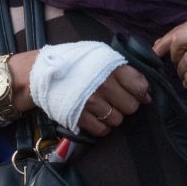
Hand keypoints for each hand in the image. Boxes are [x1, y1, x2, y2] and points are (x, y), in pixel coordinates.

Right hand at [8, 51, 149, 137]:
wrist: (39, 72)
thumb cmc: (73, 63)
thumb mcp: (99, 55)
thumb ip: (123, 70)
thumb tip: (146, 93)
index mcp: (110, 66)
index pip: (140, 85)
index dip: (140, 91)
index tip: (134, 92)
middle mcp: (103, 84)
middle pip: (131, 106)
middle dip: (125, 105)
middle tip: (115, 100)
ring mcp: (91, 102)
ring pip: (117, 120)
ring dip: (112, 116)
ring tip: (102, 108)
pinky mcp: (79, 117)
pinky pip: (102, 130)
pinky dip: (101, 127)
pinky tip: (94, 117)